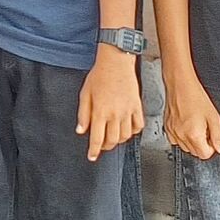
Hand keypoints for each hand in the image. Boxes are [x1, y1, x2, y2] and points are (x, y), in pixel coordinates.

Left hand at [76, 44, 144, 161]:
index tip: (92, 157)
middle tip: (101, 146)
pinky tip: (127, 130)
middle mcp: (115, 114)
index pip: (96, 138)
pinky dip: (133, 132)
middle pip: (112, 140)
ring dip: (118, 141)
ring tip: (112, 137)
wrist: (116, 62)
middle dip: (105, 147)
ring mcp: (128, 111)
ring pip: (126, 136)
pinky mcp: (137, 106)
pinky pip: (138, 126)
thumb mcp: (84, 94)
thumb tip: (80, 130)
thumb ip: (83, 114)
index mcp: (100, 112)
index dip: (94, 150)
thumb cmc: (99, 75)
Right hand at [163, 75, 219, 159]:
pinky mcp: (167, 127)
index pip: (205, 155)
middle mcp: (181, 136)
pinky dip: (182, 137)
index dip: (211, 148)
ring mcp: (172, 132)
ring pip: (185, 148)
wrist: (180, 85)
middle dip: (202, 145)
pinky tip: (186, 126)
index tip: (212, 139)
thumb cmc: (196, 97)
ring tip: (196, 127)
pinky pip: (175, 141)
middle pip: (194, 153)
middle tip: (205, 131)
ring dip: (192, 142)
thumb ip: (218, 136)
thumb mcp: (214, 117)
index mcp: (194, 135)